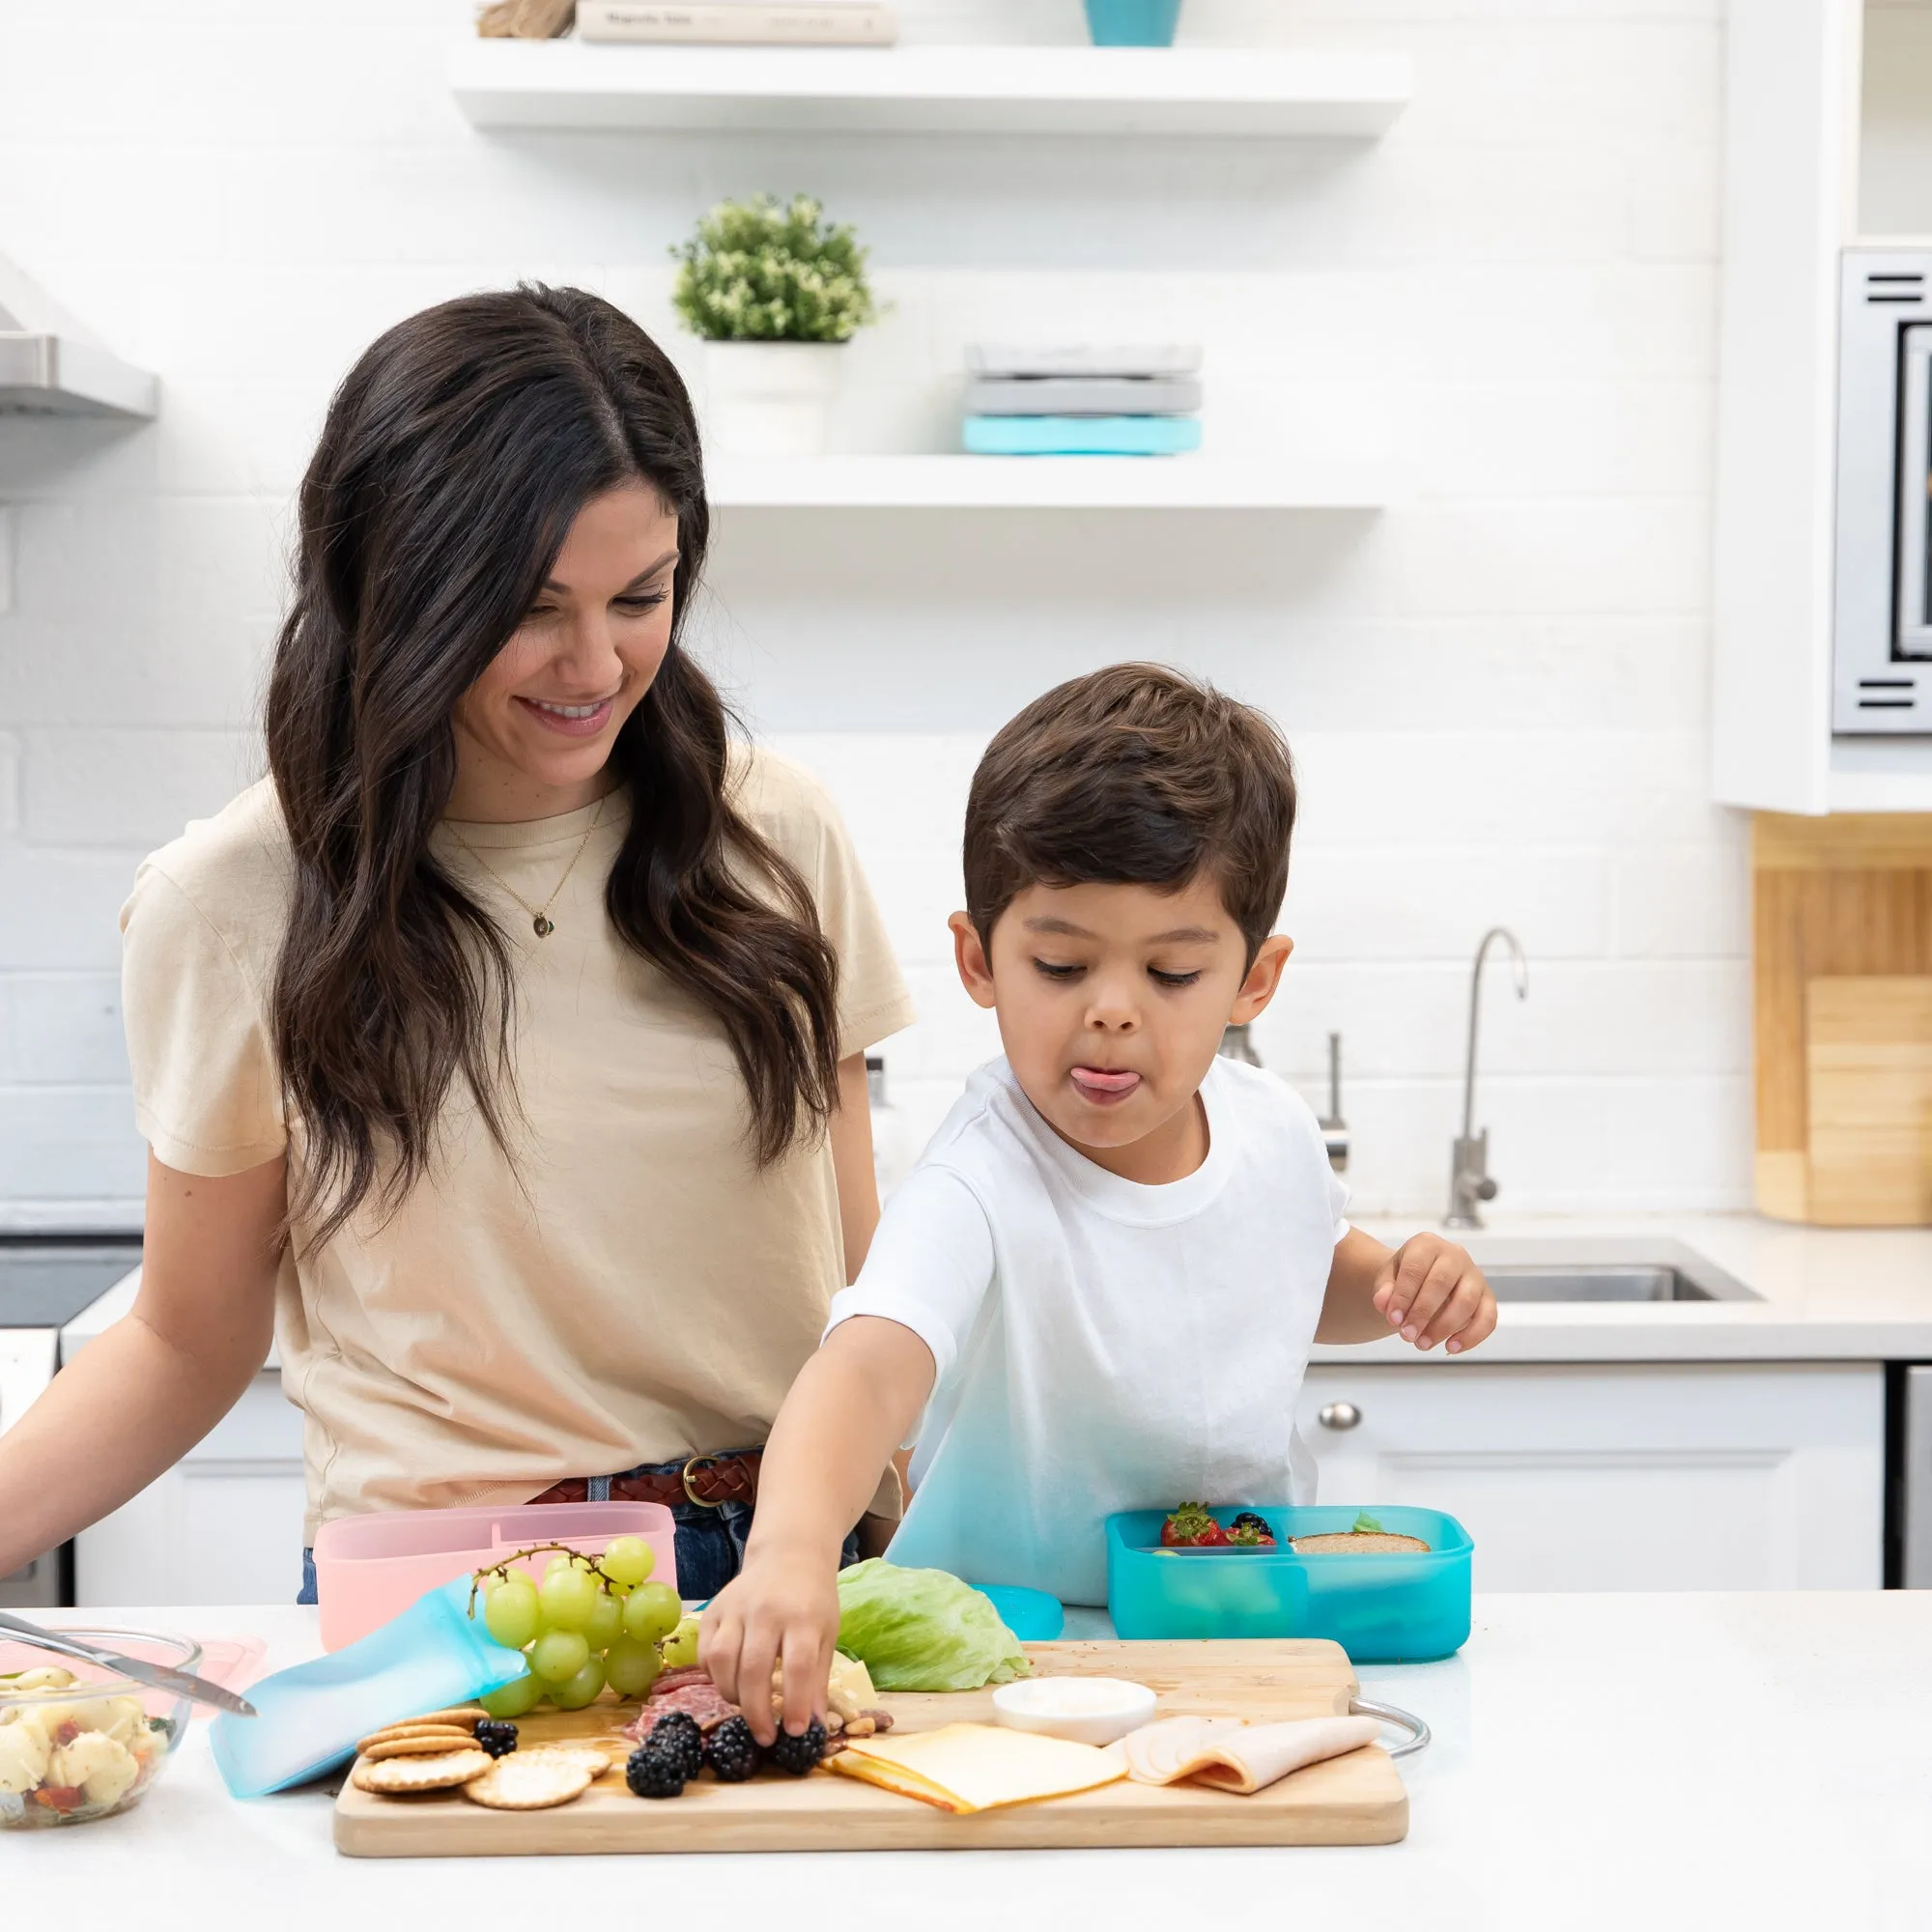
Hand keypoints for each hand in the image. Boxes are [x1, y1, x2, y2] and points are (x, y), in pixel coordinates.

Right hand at [698, 1539, 841, 1745]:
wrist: (789, 1556)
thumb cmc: (812, 1601)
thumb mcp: (826, 1634)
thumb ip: (817, 1680)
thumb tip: (814, 1728)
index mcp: (803, 1617)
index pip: (798, 1665)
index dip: (795, 1703)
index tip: (796, 1732)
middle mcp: (766, 1611)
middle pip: (754, 1668)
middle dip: (757, 1712)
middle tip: (765, 1738)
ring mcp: (736, 1608)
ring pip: (723, 1661)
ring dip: (732, 1695)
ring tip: (747, 1709)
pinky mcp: (714, 1610)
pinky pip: (706, 1651)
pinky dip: (713, 1676)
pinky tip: (729, 1684)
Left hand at [1372, 1234, 1496, 1354]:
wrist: (1423, 1277)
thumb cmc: (1406, 1276)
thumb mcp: (1387, 1277)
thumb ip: (1383, 1289)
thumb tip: (1384, 1304)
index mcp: (1427, 1244)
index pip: (1415, 1268)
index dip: (1403, 1296)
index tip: (1393, 1319)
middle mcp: (1455, 1255)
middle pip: (1441, 1283)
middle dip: (1422, 1313)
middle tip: (1407, 1335)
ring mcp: (1475, 1275)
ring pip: (1466, 1301)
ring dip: (1444, 1327)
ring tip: (1423, 1344)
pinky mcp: (1488, 1297)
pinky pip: (1488, 1318)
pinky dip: (1472, 1336)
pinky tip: (1450, 1348)